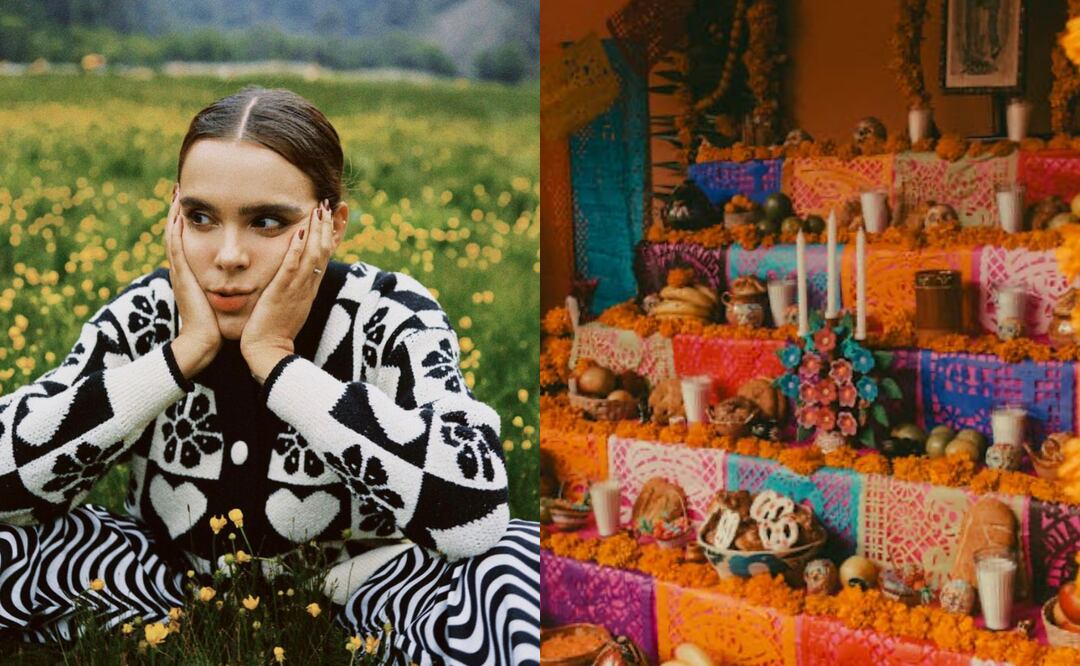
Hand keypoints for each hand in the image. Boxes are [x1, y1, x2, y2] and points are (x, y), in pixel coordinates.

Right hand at [166, 185, 221, 374]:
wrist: (203, 343)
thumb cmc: (215, 325)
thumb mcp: (219, 298)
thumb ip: (224, 285)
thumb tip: (238, 275)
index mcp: (193, 273)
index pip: (189, 240)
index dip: (190, 221)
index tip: (193, 201)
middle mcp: (183, 270)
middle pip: (177, 233)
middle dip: (177, 211)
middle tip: (177, 187)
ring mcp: (180, 273)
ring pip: (174, 236)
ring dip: (173, 214)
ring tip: (175, 192)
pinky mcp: (181, 279)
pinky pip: (176, 249)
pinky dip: (175, 231)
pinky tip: (176, 215)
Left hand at [240, 199, 334, 373]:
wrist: (269, 352)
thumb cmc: (275, 330)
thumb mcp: (290, 304)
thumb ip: (294, 287)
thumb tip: (295, 272)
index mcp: (311, 287)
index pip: (326, 254)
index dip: (334, 233)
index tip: (338, 213)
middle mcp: (309, 286)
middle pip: (325, 251)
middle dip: (329, 225)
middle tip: (330, 202)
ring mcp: (298, 290)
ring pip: (313, 255)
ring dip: (317, 230)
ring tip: (318, 208)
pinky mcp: (282, 294)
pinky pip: (292, 268)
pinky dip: (296, 248)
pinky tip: (298, 231)